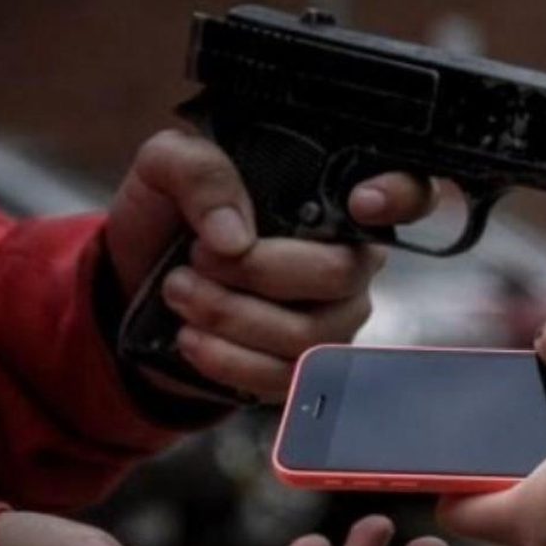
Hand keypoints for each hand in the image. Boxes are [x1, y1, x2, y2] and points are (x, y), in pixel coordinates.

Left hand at [105, 130, 435, 400]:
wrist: (136, 283)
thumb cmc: (169, 216)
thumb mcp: (166, 167)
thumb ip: (199, 174)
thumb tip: (236, 236)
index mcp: (332, 202)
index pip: (409, 194)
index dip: (403, 196)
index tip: (362, 203)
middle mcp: (350, 261)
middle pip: (340, 275)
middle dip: (258, 272)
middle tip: (197, 258)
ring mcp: (334, 321)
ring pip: (309, 335)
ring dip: (232, 316)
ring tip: (181, 293)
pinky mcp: (304, 371)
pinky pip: (285, 378)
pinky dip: (228, 360)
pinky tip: (192, 337)